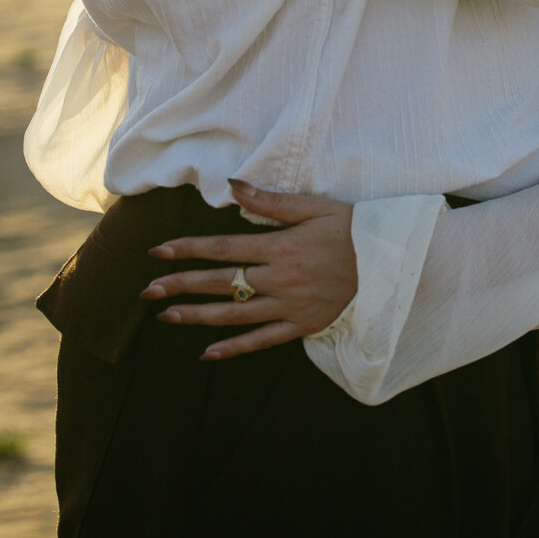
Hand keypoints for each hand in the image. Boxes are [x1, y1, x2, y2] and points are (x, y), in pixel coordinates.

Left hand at [140, 180, 357, 360]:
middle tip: (147, 291)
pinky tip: (207, 352)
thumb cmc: (352, 228)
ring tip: (166, 317)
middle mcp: (279, 279)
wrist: (391, 263)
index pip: (223, 248)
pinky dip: (234, 348)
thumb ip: (270, 200)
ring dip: (197, 316)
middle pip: (220, 283)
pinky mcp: (302, 326)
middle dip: (180, 285)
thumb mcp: (315, 206)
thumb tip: (232, 185)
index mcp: (280, 246)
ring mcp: (289, 306)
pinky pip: (262, 341)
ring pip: (234, 315)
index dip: (187, 250)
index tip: (157, 253)